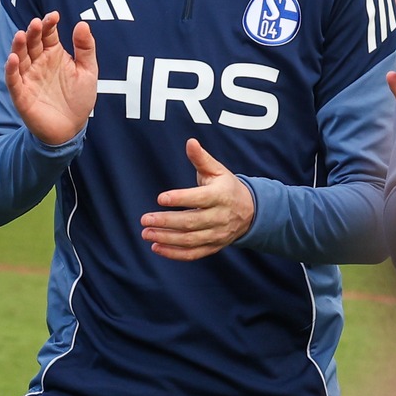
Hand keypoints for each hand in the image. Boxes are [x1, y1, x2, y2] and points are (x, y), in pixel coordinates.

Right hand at [6, 11, 98, 145]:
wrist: (72, 129)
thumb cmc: (79, 98)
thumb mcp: (88, 71)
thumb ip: (86, 48)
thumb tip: (83, 23)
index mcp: (53, 54)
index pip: (48, 34)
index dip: (49, 24)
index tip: (54, 15)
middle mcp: (38, 63)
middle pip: (32, 43)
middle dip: (33, 32)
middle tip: (36, 23)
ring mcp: (28, 78)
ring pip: (20, 58)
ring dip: (19, 46)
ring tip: (22, 35)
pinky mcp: (21, 95)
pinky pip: (13, 81)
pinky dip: (11, 70)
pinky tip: (13, 59)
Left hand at [141, 139, 256, 260]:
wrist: (250, 212)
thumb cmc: (227, 187)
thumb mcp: (217, 170)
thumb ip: (201, 158)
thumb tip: (190, 142)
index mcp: (221, 196)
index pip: (199, 198)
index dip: (180, 199)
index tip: (160, 198)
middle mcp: (220, 217)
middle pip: (191, 222)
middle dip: (166, 222)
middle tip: (145, 219)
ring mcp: (217, 234)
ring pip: (190, 240)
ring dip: (166, 239)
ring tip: (146, 233)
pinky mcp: (213, 246)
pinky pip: (193, 254)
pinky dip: (174, 253)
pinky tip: (157, 247)